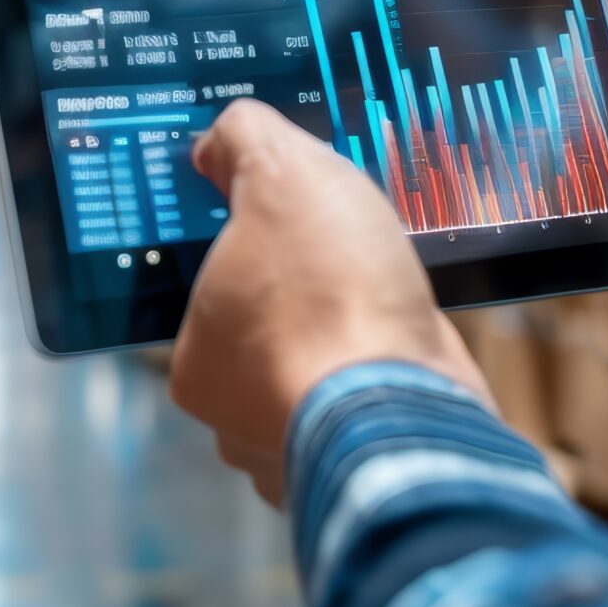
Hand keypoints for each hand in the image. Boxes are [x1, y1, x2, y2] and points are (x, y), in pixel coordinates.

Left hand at [171, 99, 487, 506]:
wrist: (412, 397)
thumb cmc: (330, 291)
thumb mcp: (281, 174)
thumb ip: (243, 141)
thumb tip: (218, 140)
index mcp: (195, 363)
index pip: (213, 299)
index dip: (256, 258)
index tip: (298, 235)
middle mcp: (235, 422)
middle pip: (265, 344)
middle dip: (303, 310)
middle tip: (344, 262)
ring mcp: (300, 455)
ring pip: (317, 383)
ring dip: (347, 349)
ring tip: (384, 297)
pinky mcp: (364, 466)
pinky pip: (368, 407)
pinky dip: (385, 379)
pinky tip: (410, 342)